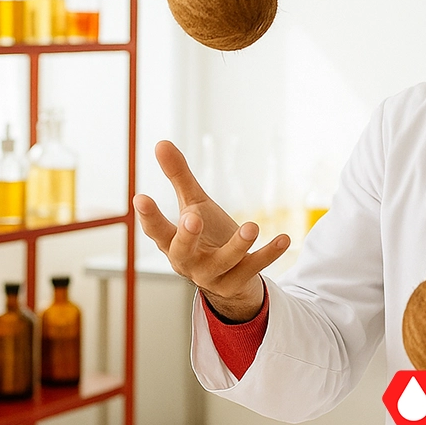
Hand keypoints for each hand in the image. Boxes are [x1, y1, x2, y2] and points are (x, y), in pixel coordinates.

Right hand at [134, 140, 290, 321]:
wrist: (227, 277)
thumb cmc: (205, 235)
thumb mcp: (193, 204)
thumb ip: (179, 177)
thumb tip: (161, 142)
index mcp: (172, 243)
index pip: (156, 231)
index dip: (148, 216)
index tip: (140, 197)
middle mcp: (189, 262)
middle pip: (182, 252)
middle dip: (187, 236)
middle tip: (192, 218)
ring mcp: (213, 275)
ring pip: (223, 262)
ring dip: (238, 245)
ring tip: (251, 226)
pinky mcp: (237, 282)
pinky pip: (253, 269)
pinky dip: (269, 255)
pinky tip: (285, 238)